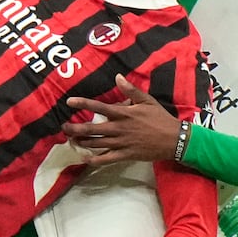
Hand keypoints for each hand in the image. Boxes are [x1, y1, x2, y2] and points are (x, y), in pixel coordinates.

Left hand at [63, 74, 181, 164]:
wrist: (174, 139)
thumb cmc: (160, 118)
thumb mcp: (147, 100)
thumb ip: (131, 90)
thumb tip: (117, 77)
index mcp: (123, 113)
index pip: (99, 107)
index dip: (83, 103)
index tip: (69, 102)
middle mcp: (118, 128)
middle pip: (91, 128)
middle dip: (75, 128)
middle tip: (63, 127)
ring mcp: (121, 143)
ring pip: (96, 144)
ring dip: (81, 142)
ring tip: (71, 140)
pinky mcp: (125, 155)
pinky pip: (106, 159)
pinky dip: (94, 160)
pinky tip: (84, 158)